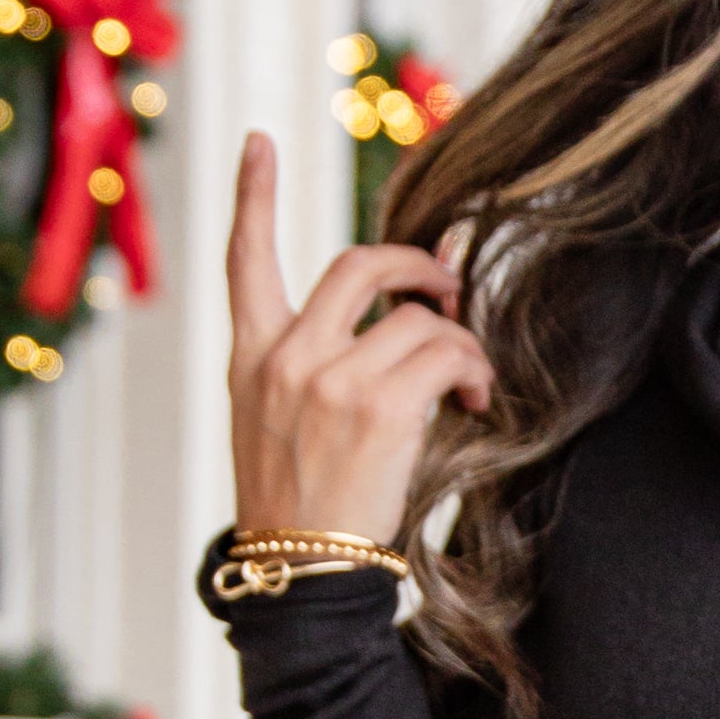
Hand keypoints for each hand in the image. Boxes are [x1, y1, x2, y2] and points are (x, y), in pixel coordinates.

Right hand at [225, 130, 493, 542]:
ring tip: (469, 383)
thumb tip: (412, 306)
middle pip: (358, 264)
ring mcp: (327, 379)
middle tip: (451, 292)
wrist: (297, 576)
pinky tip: (475, 400)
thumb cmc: (302, 509)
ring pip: (417, 317)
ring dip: (460, 341)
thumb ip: (328, 364)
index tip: (258, 142)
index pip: (244, 260)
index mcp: (251, 358)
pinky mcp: (376, 407)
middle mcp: (284, 357)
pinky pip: (444, 354)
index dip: (251, 196)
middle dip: (416, 266)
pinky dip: (472, 370)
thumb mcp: (282, 427)